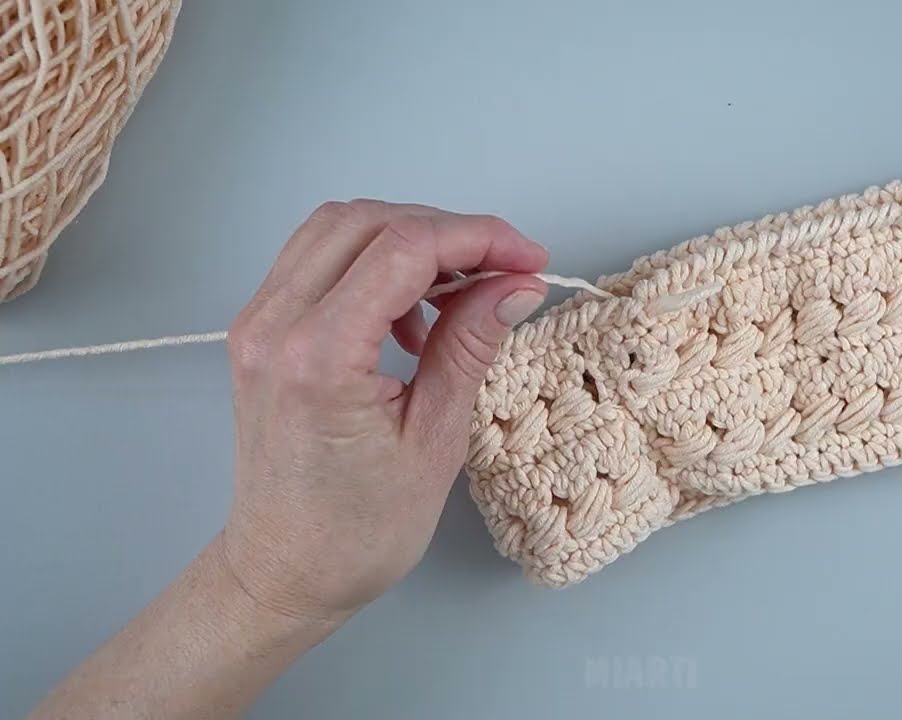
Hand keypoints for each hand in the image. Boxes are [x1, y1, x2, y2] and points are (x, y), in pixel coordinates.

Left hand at [218, 200, 548, 622]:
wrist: (283, 572)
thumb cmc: (356, 532)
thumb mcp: (435, 441)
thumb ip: (470, 346)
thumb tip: (515, 286)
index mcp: (318, 358)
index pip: (404, 249)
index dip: (478, 239)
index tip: (529, 260)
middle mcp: (275, 325)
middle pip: (370, 221)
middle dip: (449, 232)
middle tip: (506, 269)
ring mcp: (259, 322)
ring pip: (340, 227)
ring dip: (410, 240)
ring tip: (461, 292)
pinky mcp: (262, 330)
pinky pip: (320, 260)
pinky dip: (375, 263)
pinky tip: (413, 316)